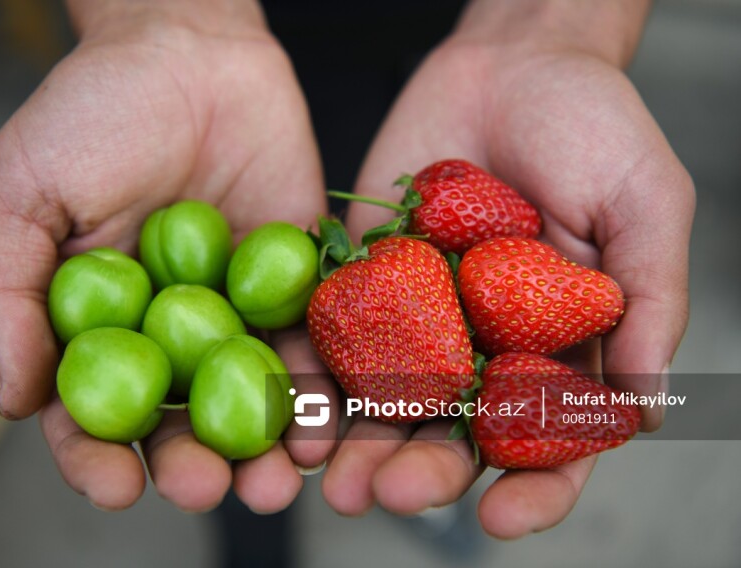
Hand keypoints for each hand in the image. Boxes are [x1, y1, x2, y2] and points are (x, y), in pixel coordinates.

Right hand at [0, 0, 326, 511]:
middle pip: (178, 420)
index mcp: (97, 321)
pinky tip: (324, 426)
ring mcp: (234, 311)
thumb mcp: (21, 193)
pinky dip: (316, 390)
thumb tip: (15, 399)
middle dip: (193, 464)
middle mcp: (168, 330)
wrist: (191, 49)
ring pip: (248, 399)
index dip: (97, 457)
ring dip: (263, 449)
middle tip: (210, 488)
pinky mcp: (292, 284)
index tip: (117, 486)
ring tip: (277, 480)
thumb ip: (12, 294)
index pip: (90, 409)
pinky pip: (307, 345)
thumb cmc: (95, 110)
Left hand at [324, 0, 694, 537]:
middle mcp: (489, 344)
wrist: (511, 62)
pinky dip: (321, 375)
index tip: (503, 518)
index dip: (534, 488)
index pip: (553, 440)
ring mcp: (425, 315)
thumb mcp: (645, 204)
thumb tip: (644, 406)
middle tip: (393, 493)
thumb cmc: (593, 127)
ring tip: (333, 480)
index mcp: (561, 345)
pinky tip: (300, 409)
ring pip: (392, 400)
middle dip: (427, 471)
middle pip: (458, 433)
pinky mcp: (371, 278)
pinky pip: (343, 333)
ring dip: (362, 444)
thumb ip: (651, 301)